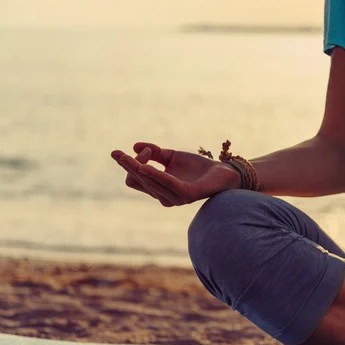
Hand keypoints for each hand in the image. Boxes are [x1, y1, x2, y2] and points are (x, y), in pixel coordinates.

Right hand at [111, 142, 240, 206]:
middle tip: (122, 153)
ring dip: (138, 168)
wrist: (223, 172)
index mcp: (158, 189)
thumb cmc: (197, 167)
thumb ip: (154, 152)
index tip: (144, 148)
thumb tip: (134, 146)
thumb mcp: (172, 156)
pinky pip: (167, 184)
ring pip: (148, 183)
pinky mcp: (187, 194)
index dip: (132, 163)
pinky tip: (147, 166)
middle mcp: (164, 197)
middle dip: (128, 165)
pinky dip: (156, 175)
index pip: (134, 179)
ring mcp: (175, 197)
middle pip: (136, 181)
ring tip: (132, 156)